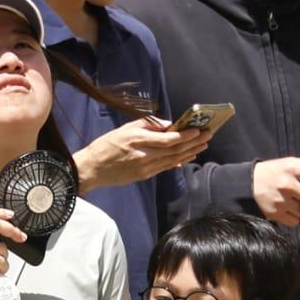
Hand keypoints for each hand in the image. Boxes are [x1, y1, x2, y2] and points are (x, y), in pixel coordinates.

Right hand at [74, 117, 212, 190]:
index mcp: (138, 139)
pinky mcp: (144, 175)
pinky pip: (165, 167)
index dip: (186, 135)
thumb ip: (147, 124)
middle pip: (175, 149)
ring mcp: (145, 167)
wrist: (92, 169)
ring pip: (173, 159)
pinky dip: (179, 161)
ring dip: (190, 152)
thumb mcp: (124, 128)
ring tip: (203, 145)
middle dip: (194, 142)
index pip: (169, 138)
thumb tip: (169, 124)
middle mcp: (144, 155)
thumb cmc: (106, 145)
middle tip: (207, 136)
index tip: (199, 129)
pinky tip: (188, 156)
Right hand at [252, 156, 299, 227]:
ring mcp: (280, 200)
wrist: (247, 184)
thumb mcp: (289, 162)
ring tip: (298, 204)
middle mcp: (286, 184)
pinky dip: (294, 218)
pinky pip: (294, 221)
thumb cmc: (274, 172)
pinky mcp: (273, 213)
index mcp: (291, 169)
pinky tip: (288, 211)